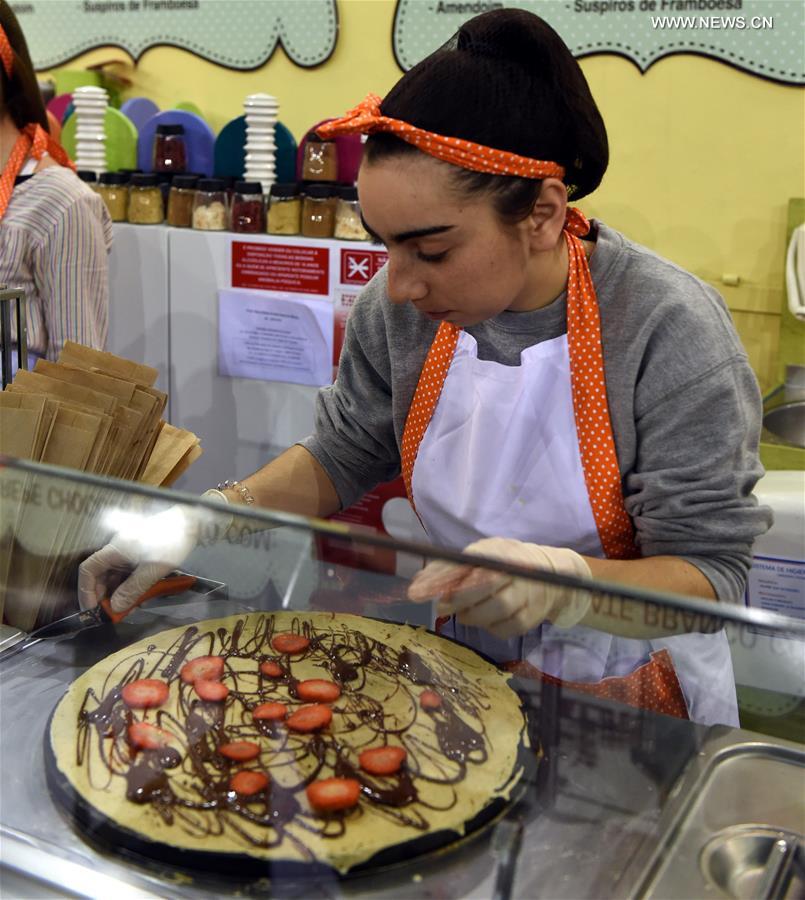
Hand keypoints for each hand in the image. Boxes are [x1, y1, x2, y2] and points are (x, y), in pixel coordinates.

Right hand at [78, 503, 215, 613]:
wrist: (190, 522)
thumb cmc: (169, 542)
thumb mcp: (152, 570)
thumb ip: (133, 589)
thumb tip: (115, 607)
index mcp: (114, 550)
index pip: (88, 570)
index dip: (86, 590)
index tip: (94, 609)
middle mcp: (118, 551)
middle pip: (102, 575)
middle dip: (105, 595)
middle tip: (114, 613)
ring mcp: (130, 552)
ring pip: (117, 576)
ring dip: (120, 592)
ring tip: (129, 609)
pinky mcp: (141, 555)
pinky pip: (130, 573)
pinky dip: (131, 585)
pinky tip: (140, 597)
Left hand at [407, 537, 592, 638]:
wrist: (551, 573)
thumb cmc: (504, 563)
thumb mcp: (479, 555)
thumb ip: (450, 567)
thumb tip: (418, 583)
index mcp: (500, 550)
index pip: (469, 562)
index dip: (441, 577)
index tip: (416, 592)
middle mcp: (517, 569)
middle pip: (485, 585)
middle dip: (457, 599)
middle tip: (441, 606)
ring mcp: (529, 594)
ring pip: (496, 610)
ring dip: (472, 616)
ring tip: (463, 614)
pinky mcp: (534, 616)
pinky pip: (507, 629)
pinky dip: (490, 628)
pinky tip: (485, 621)